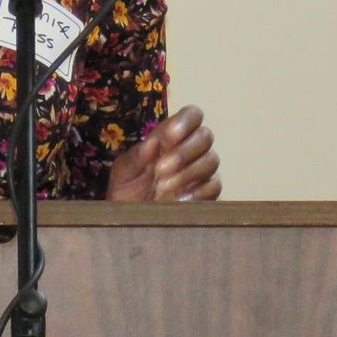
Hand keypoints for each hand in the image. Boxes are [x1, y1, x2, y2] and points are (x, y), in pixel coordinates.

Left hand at [107, 105, 221, 201]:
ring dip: (188, 172)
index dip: (185, 122)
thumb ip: (136, 156)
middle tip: (160, 170)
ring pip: (212, 160)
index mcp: (170, 136)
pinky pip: (213, 186)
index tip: (167, 138)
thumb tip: (152, 143)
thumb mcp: (123, 171)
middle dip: (184, 152)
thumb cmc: (126, 189)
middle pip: (206, 136)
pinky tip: (177, 200)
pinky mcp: (207, 194)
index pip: (192, 115)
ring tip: (163, 188)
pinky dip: (196, 192)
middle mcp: (191, 150)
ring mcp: (201, 172)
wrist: (129, 221)